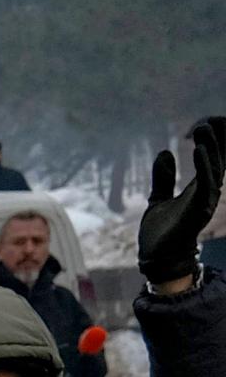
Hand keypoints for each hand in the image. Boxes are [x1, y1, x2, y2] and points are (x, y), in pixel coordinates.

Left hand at [139, 118, 224, 292]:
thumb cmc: (162, 231)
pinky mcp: (198, 209)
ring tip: (203, 127)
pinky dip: (203, 165)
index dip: (211, 137)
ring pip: (213, 167)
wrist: (156, 258)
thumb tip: (165, 153)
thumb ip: (163, 177)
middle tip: (208, 118)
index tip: (200, 122)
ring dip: (210, 146)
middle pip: (218, 157)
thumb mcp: (159, 197)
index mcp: (200, 186)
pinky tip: (199, 150)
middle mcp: (208, 190)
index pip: (212, 156)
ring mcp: (205, 199)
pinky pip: (205, 183)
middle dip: (217, 136)